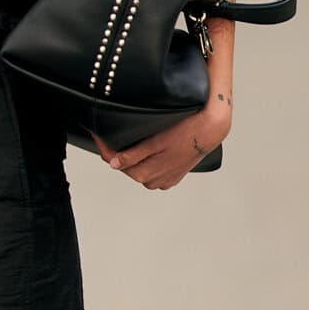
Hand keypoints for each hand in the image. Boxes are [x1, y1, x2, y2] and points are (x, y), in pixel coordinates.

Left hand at [94, 97, 230, 190]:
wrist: (211, 129)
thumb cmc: (186, 131)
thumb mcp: (156, 142)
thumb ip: (134, 155)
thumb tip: (114, 164)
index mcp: (147, 174)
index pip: (116, 162)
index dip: (104, 148)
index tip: (96, 135)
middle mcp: (154, 180)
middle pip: (127, 167)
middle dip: (117, 154)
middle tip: (110, 135)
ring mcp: (164, 179)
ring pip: (140, 170)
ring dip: (132, 159)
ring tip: (127, 142)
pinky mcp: (173, 176)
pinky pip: (153, 171)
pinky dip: (147, 162)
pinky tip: (147, 151)